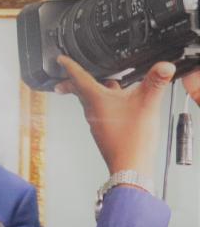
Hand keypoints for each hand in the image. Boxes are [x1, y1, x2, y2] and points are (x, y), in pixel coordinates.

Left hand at [54, 56, 199, 175]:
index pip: (78, 78)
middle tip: (69, 72)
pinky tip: (120, 102)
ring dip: (94, 89)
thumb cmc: (132, 139)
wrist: (129, 167)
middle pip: (80, 90)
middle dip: (74, 80)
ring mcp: (97, 121)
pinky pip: (101, 110)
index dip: (70, 66)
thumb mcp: (147, 104)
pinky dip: (106, 101)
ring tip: (105, 82)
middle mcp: (91, 110)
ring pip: (91, 100)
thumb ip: (155, 83)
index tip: (60, 59)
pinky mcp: (104, 130)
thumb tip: (165, 66)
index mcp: (95, 100)